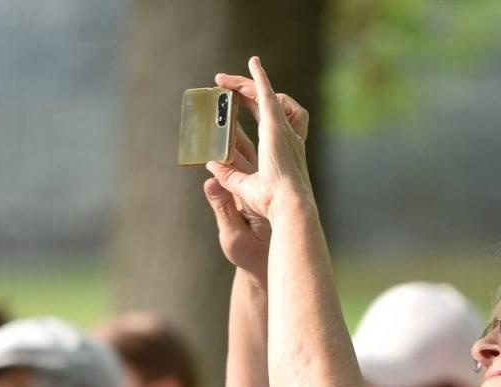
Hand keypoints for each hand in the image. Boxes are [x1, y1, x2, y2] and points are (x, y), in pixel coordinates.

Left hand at [205, 58, 314, 229]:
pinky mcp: (276, 127)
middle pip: (263, 106)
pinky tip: (254, 64)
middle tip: (224, 85)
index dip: (246, 110)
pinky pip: (267, 96)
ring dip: (246, 85)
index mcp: (276, 153)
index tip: (232, 103)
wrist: (288, 209)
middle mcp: (283, 139)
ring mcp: (282, 132)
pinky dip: (261, 80)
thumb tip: (211, 163)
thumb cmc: (272, 205)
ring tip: (225, 80)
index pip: (261, 122)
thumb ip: (227, 178)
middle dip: (244, 92)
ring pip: (265, 98)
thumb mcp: (243, 191)